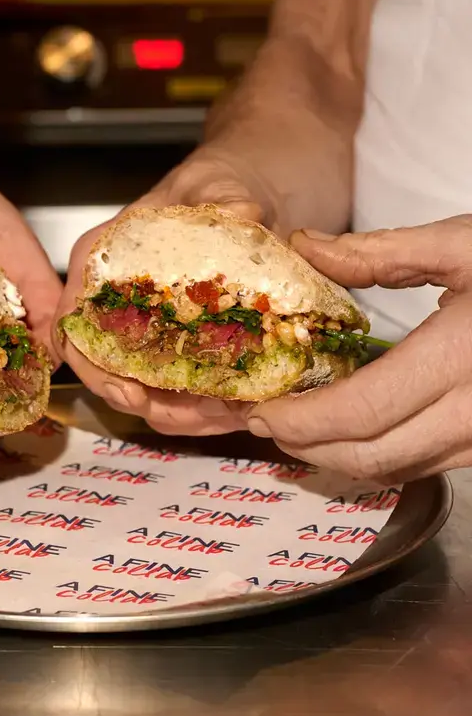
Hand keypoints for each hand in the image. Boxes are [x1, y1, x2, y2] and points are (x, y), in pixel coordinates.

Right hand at [55, 147, 272, 435]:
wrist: (256, 193)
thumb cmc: (221, 183)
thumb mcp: (221, 182)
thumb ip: (225, 197)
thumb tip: (239, 213)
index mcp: (104, 261)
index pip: (73, 322)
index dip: (93, 365)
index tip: (130, 390)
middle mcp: (116, 303)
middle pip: (104, 371)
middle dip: (146, 403)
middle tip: (194, 414)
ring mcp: (146, 332)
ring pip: (144, 392)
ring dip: (182, 414)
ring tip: (228, 414)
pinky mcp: (180, 351)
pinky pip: (179, 395)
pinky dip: (205, 410)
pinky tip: (239, 408)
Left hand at [246, 217, 471, 482]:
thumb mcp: (466, 243)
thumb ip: (381, 252)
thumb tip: (306, 248)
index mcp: (463, 358)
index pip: (362, 412)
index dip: (303, 420)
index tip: (263, 408)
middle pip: (371, 457)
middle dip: (306, 446)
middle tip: (264, 423)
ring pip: (398, 472)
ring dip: (336, 459)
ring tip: (295, 428)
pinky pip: (424, 466)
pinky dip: (375, 458)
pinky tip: (348, 432)